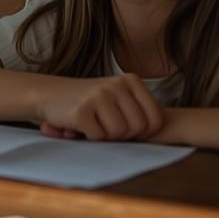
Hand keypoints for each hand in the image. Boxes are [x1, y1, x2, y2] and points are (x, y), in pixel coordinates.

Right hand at [35, 74, 164, 141]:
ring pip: (119, 133)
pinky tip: (78, 124)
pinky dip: (88, 136)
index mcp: (131, 80)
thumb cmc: (88, 102)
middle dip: (122, 135)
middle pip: (138, 128)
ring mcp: (99, 95)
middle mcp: (117, 84)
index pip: (155, 119)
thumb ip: (139, 111)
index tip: (125, 129)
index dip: (143, 133)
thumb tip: (171, 132)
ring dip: (104, 135)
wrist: (47, 94)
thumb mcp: (117, 98)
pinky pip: (98, 136)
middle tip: (105, 127)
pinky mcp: (81, 110)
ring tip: (91, 123)